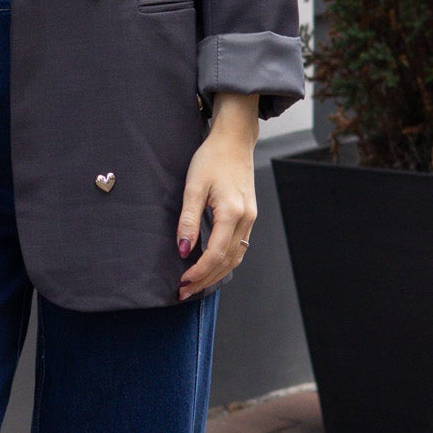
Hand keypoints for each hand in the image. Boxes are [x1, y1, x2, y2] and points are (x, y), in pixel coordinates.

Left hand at [176, 93, 259, 301]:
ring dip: (216, 274)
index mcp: (232, 212)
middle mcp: (246, 219)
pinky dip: (225, 262)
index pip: (216, 254)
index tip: (182, 283)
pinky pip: (239, 247)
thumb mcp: (193, 187)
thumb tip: (182, 249)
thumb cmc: (211, 158)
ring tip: (195, 285)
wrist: (234, 141)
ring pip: (236, 257)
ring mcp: (250, 218)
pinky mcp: (248, 216)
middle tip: (184, 292)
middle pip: (227, 261)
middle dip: (205, 280)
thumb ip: (188, 220)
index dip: (199, 272)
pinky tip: (211, 267)